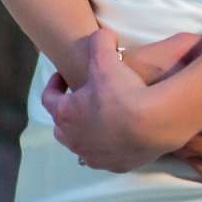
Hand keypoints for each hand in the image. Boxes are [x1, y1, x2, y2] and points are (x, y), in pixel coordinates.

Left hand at [44, 28, 201, 172]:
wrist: (153, 123)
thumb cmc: (123, 92)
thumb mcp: (107, 58)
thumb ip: (99, 41)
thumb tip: (101, 35)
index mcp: (66, 114)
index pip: (48, 98)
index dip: (55, 84)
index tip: (64, 76)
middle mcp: (74, 140)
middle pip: (62, 126)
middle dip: (69, 111)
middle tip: (83, 98)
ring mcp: (93, 156)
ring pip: (82, 144)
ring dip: (87, 131)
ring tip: (102, 117)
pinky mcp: (114, 166)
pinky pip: (106, 156)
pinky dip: (109, 146)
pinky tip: (121, 135)